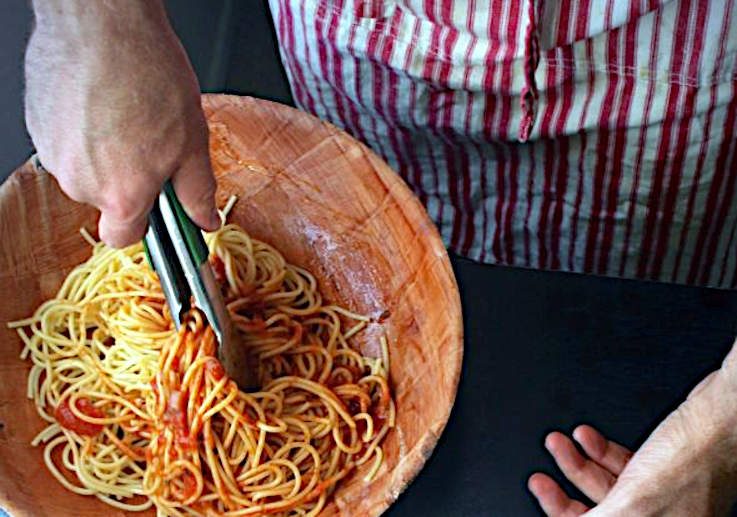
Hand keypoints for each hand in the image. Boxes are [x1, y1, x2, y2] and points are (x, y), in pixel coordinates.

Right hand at [25, 0, 218, 246]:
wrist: (102, 23)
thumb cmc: (148, 74)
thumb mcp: (192, 142)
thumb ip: (197, 191)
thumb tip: (205, 220)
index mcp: (121, 194)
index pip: (123, 237)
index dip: (142, 225)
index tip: (157, 208)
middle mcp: (80, 182)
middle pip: (106, 200)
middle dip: (129, 180)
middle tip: (152, 144)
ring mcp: (53, 153)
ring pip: (86, 170)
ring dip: (107, 153)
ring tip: (128, 115)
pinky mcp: (37, 126)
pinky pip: (65, 143)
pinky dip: (83, 131)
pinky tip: (103, 102)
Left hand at [530, 343, 736, 516]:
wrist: (723, 416)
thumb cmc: (692, 459)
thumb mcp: (632, 504)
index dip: (563, 515)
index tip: (543, 494)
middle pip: (599, 512)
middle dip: (564, 492)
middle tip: (539, 478)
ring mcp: (663, 496)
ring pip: (608, 486)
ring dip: (578, 463)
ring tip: (559, 444)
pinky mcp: (663, 470)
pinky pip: (623, 467)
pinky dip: (600, 451)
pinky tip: (586, 437)